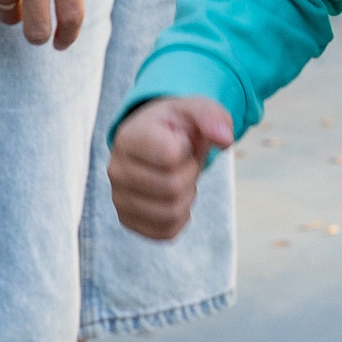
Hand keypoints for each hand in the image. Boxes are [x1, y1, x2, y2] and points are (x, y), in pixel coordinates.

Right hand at [109, 96, 233, 240]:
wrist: (156, 140)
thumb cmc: (175, 126)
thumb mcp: (195, 109)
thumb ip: (212, 117)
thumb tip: (225, 139)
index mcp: (129, 138)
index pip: (169, 157)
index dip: (187, 150)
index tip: (180, 141)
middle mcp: (116, 170)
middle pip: (172, 188)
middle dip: (190, 174)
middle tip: (183, 162)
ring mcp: (118, 198)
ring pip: (170, 214)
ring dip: (186, 198)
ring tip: (178, 178)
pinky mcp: (127, 220)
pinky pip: (166, 232)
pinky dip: (180, 218)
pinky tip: (173, 197)